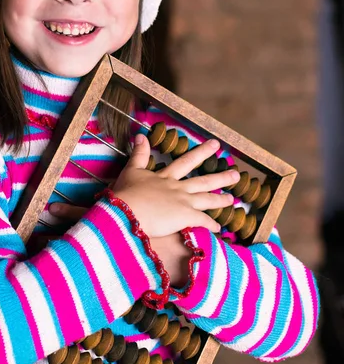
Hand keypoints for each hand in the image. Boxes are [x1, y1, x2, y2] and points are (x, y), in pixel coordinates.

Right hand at [111, 134, 236, 237]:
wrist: (127, 211)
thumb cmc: (126, 192)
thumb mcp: (131, 170)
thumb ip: (139, 154)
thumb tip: (141, 135)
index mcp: (165, 177)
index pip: (186, 162)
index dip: (201, 153)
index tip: (215, 145)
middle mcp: (177, 188)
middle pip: (203, 181)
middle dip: (220, 176)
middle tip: (236, 173)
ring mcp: (183, 202)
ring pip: (206, 200)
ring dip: (220, 200)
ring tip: (232, 199)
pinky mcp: (184, 217)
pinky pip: (202, 221)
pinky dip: (211, 225)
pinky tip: (219, 228)